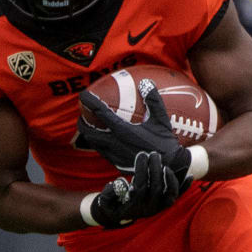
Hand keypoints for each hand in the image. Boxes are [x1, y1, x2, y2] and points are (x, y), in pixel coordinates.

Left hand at [78, 78, 192, 182]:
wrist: (169, 168)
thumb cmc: (165, 142)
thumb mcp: (162, 120)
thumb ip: (153, 100)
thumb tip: (147, 82)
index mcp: (122, 131)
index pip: (100, 113)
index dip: (89, 102)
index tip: (82, 95)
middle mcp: (114, 143)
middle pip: (89, 132)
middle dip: (82, 123)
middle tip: (81, 115)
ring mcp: (114, 156)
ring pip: (94, 144)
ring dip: (89, 134)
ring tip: (90, 127)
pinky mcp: (117, 164)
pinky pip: (103, 152)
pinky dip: (100, 144)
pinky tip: (105, 141)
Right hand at [88, 152, 183, 228]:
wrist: (118, 215)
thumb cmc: (111, 204)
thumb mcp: (104, 201)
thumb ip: (108, 193)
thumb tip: (120, 183)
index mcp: (135, 206)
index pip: (142, 186)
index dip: (142, 170)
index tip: (141, 155)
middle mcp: (149, 209)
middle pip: (157, 187)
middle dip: (155, 169)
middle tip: (153, 154)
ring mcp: (159, 208)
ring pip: (171, 194)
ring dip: (170, 178)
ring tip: (165, 165)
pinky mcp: (164, 205)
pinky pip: (177, 197)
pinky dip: (184, 187)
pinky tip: (190, 176)